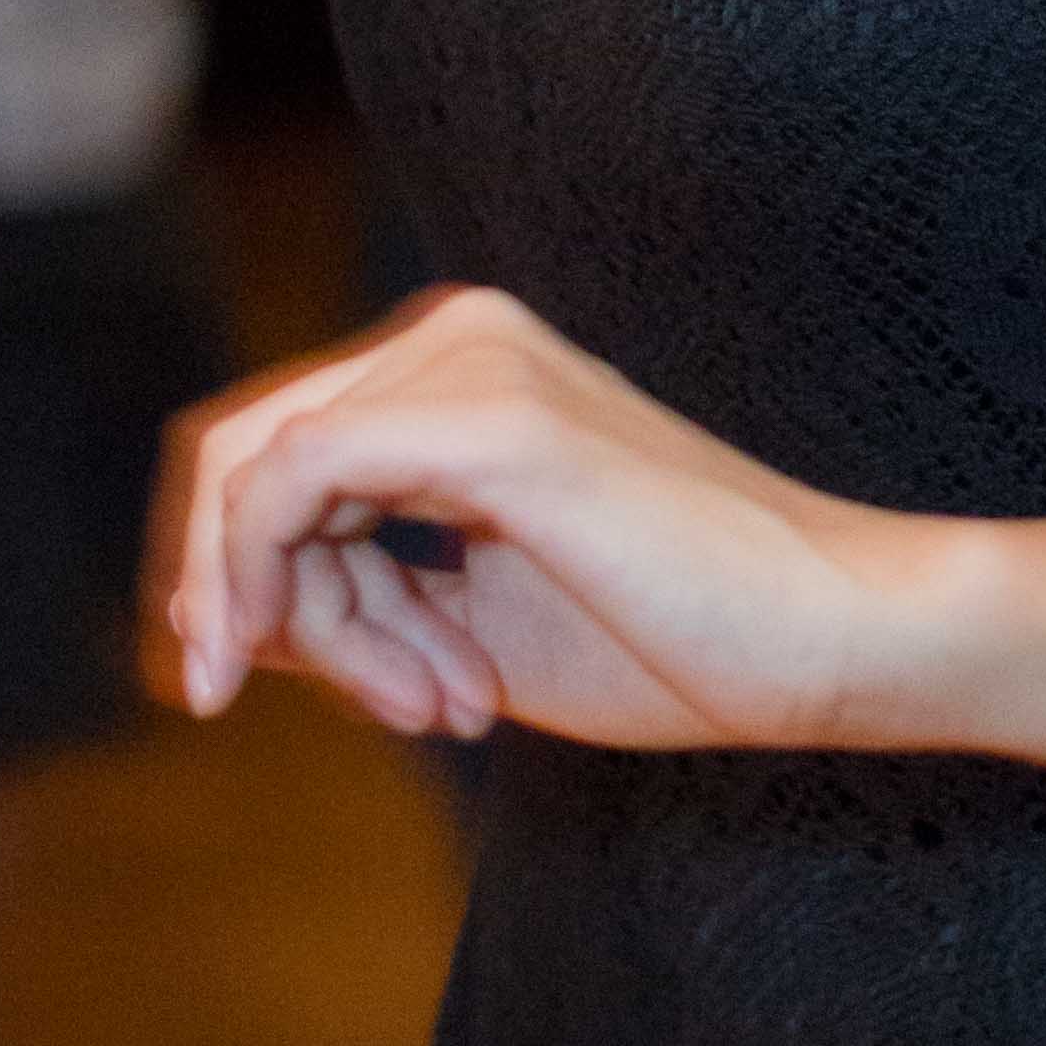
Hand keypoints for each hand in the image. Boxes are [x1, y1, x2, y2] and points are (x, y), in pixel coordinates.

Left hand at [153, 284, 943, 756]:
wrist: (827, 642)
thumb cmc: (678, 639)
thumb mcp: (468, 628)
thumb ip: (345, 602)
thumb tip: (218, 617)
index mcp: (458, 369)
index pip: (270, 449)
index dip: (231, 577)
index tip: (249, 689)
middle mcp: (455, 336)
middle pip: (239, 454)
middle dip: (239, 599)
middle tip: (345, 709)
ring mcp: (470, 362)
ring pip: (259, 477)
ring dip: (314, 626)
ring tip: (445, 702)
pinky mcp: (488, 419)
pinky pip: (292, 483)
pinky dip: (287, 591)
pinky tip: (400, 685)